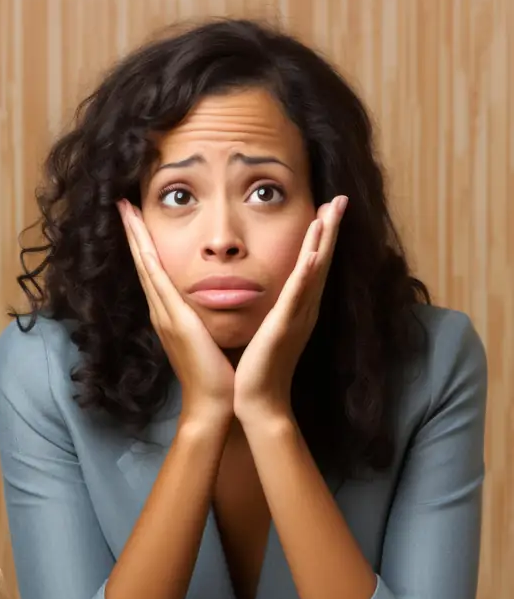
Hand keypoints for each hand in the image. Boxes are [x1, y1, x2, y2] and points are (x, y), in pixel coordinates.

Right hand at [117, 200, 235, 423]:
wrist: (213, 404)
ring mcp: (164, 314)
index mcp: (170, 315)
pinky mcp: (173, 319)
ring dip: (135, 236)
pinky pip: (156, 279)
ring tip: (125, 208)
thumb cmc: (216, 376)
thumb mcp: (209, 338)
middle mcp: (161, 311)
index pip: (154, 272)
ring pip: (145, 265)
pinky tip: (139, 236)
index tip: (138, 218)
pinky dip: (146, 255)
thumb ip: (206, 320)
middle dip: (133, 232)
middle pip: (143, 263)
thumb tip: (214, 306)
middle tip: (122, 202)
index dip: (144, 245)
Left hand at [232, 196, 347, 423]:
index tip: (326, 208)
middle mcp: (305, 309)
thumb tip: (269, 295)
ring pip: (315, 271)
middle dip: (331, 228)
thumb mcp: (268, 329)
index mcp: (299, 308)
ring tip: (331, 211)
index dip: (322, 236)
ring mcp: (297, 316)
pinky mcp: (284, 326)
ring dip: (324, 240)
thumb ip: (273, 309)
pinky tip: (312, 254)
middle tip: (340, 198)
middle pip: (322, 260)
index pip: (314, 264)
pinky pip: (298, 296)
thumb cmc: (259, 368)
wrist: (259, 400)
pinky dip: (307, 274)